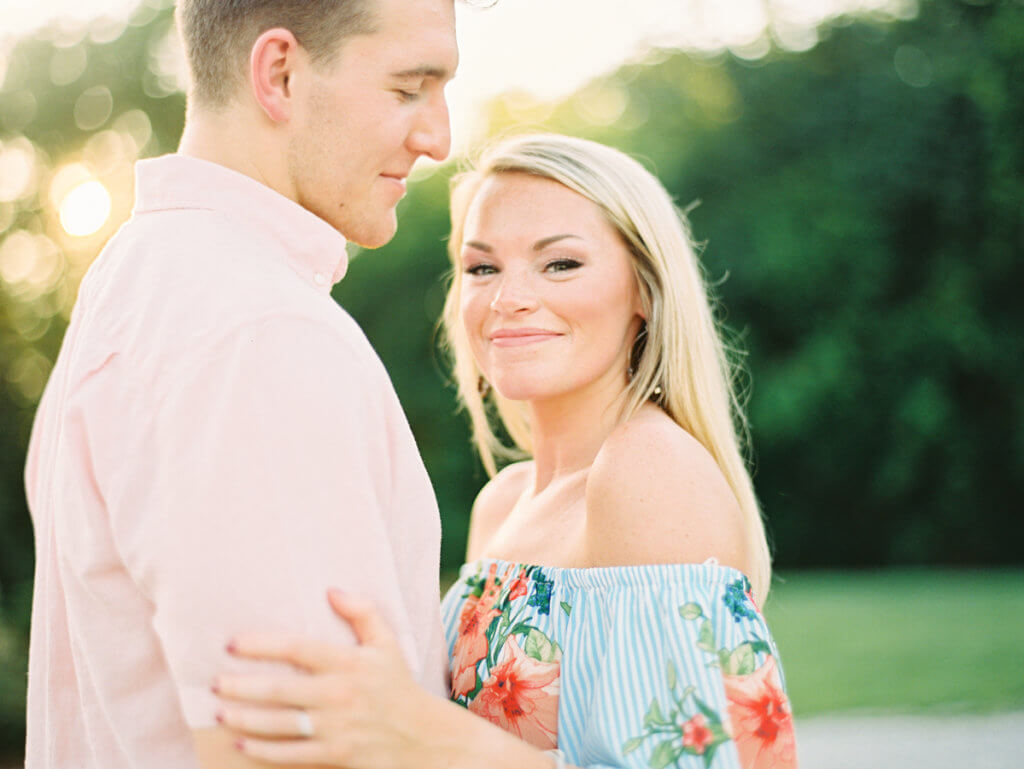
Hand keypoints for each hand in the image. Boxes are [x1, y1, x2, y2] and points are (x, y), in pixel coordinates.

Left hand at [214, 589, 434, 767]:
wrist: (422, 736)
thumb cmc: (398, 685)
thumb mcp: (387, 643)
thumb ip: (362, 612)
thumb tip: (331, 590)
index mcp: (349, 662)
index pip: (297, 648)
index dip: (262, 645)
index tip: (232, 644)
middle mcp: (339, 694)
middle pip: (279, 689)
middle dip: (241, 686)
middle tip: (215, 682)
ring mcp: (335, 727)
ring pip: (279, 724)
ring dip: (245, 719)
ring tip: (220, 712)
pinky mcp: (335, 754)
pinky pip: (291, 754)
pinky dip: (263, 752)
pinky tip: (241, 745)